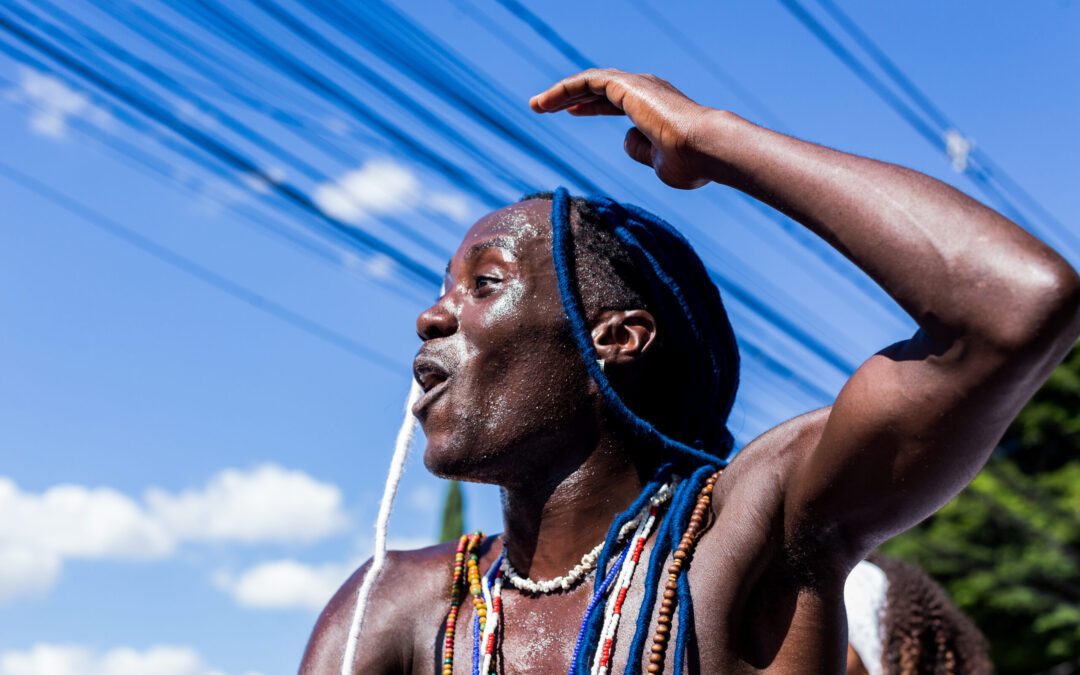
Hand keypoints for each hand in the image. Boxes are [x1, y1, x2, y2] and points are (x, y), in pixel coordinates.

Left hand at [530, 68, 716, 188]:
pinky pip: (587, 82)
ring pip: (590, 83)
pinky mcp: (626, 86)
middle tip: (544, 106)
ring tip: (536, 105)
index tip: (572, 112)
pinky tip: (545, 102)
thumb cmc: (691, 163)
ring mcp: (636, 86)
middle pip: (599, 89)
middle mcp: (645, 90)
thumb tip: (625, 141)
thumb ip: (642, 151)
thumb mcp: (660, 163)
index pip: (615, 101)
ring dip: (561, 92)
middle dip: (571, 96)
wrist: (705, 150)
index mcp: (653, 107)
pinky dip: (565, 89)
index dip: (592, 106)